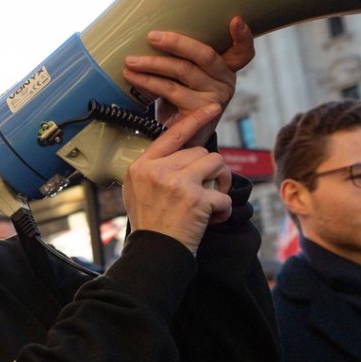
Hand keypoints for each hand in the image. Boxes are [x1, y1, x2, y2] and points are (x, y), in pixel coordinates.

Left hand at [122, 16, 253, 146]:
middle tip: (151, 36)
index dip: (243, 36)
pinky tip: (133, 77)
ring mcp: (214, 98)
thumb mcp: (187, 78)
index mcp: (226, 69)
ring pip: (183, 71)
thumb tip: (149, 37)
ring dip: (152, 64)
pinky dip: (148, 82)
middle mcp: (225, 82)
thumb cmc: (181, 100)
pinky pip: (170, 90)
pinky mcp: (199, 112)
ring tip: (130, 61)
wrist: (181, 140)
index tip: (236, 20)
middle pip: (205, 54)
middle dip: (176, 43)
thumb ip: (183, 60)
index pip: (243, 52)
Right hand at [123, 104, 232, 253]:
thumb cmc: (149, 224)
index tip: (212, 107)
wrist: (154, 253)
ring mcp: (176, 183)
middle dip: (209, 170)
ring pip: (216, 164)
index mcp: (142, 165)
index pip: (172, 134)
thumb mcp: (137, 191)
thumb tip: (178, 155)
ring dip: (220, 183)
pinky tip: (213, 220)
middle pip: (200, 152)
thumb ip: (153, 170)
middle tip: (206, 191)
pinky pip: (223, 195)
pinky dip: (223, 210)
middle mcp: (157, 170)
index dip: (195, 119)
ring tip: (212, 202)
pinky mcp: (196, 199)